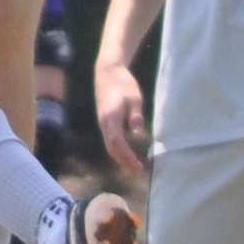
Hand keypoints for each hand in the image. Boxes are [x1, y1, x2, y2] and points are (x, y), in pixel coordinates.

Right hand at [93, 65, 150, 179]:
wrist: (107, 73)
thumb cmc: (123, 84)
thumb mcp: (134, 98)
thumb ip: (135, 116)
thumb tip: (138, 134)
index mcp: (111, 119)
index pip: (117, 144)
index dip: (128, 157)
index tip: (139, 166)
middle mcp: (104, 124)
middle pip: (112, 150)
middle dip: (125, 162)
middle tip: (141, 171)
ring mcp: (103, 124)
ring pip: (110, 147)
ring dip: (122, 158)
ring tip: (137, 166)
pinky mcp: (105, 123)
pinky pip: (111, 141)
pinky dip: (120, 151)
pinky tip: (130, 154)